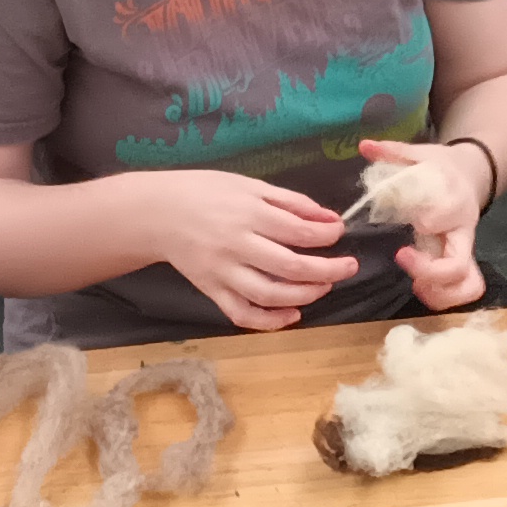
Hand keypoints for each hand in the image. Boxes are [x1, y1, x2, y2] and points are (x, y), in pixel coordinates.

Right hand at [138, 171, 357, 331]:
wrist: (157, 212)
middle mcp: (237, 245)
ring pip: (270, 295)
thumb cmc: (207, 192)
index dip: (328, 236)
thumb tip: (330, 219)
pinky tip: (292, 315)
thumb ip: (292, 202)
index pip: (299, 232)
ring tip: (324, 287)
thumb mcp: (250, 186)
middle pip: (291, 268)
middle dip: (328, 271)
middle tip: (348, 267)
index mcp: (248, 214)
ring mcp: (223, 272)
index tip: (339, 233)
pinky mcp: (211, 290)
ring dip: (305, 296)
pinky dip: (270, 321)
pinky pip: (242, 314)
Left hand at [356, 138, 492, 308]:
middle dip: (428, 270)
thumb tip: (364, 145)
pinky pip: (465, 289)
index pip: (445, 215)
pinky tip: (421, 289)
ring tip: (415, 286)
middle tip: (402, 255)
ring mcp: (465, 250)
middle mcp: (463, 229)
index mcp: (453, 199)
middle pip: (457, 264)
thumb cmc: (439, 167)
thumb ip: (394, 152)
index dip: (428, 220)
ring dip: (440, 292)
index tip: (411, 219)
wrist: (471, 175)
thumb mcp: (420, 154)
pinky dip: (445, 297)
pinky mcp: (463, 263)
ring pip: (467, 284)